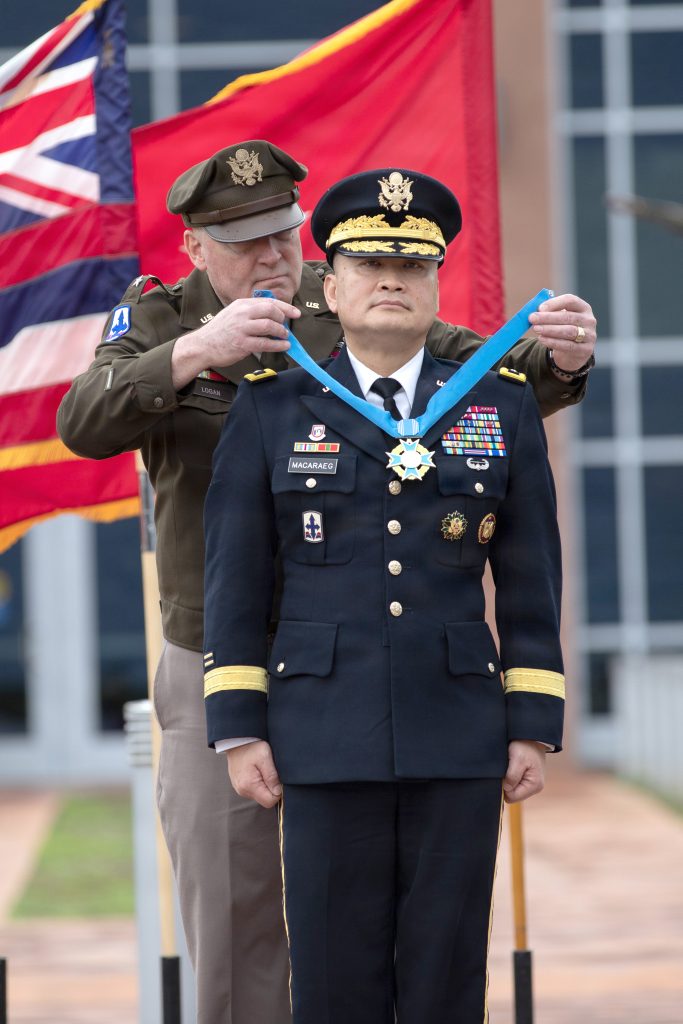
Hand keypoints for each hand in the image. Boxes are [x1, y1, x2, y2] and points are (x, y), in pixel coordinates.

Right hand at [171, 296, 299, 388]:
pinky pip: (265, 344)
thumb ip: (251, 312)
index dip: (285, 307)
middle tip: (286, 327)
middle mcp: (242, 313)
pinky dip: (277, 345)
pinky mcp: (242, 344)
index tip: (296, 313)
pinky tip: (283, 346)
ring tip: (284, 337)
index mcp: (241, 304)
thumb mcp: (233, 313)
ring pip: (269, 326)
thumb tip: (274, 315)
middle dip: (283, 318)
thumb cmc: (220, 331)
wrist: (203, 345)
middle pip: (271, 310)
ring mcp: (242, 328)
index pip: (268, 302)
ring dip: (281, 332)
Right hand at [227, 740, 281, 807]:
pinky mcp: (240, 786)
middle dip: (271, 788)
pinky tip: (257, 771)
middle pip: (265, 800)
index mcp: (249, 785)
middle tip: (269, 771)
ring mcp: (240, 789)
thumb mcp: (265, 757)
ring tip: (262, 769)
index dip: (278, 792)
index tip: (277, 778)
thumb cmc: (251, 746)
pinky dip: (259, 783)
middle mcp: (243, 791)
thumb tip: (278, 792)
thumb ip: (272, 776)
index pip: (270, 801)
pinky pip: (254, 790)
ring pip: (260, 795)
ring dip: (265, 785)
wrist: (237, 740)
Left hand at [503, 740, 546, 803]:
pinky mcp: (527, 779)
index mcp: (534, 785)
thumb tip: (505, 790)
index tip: (501, 775)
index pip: (512, 797)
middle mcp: (534, 787)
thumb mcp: (518, 759)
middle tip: (505, 769)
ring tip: (509, 766)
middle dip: (505, 784)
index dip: (503, 788)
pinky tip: (511, 767)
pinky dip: (509, 776)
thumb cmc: (525, 746)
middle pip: (512, 795)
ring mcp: (531, 784)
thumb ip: (512, 776)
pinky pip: (514, 783)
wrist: (531, 735)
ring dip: (507, 779)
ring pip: (512, 789)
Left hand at [528, 293, 596, 373]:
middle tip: (532, 319)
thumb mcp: (560, 319)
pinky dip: (553, 342)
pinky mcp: (586, 349)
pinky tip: (542, 339)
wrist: (574, 352)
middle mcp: (589, 320)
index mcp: (583, 307)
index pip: (570, 300)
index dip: (554, 303)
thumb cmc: (564, 330)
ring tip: (536, 329)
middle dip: (548, 317)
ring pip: (569, 331)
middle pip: (568, 317)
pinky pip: (568, 345)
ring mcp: (589, 335)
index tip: (539, 308)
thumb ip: (549, 312)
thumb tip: (535, 311)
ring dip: (550, 330)